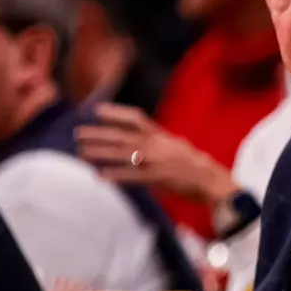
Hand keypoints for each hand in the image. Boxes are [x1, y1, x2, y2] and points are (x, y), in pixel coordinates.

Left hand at [76, 104, 237, 206]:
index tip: (96, 111)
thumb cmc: (194, 165)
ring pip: (123, 154)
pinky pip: (132, 176)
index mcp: (161, 135)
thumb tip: (140, 138)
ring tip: (81, 153)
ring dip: (100, 153)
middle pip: (122, 136)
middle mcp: (157, 144)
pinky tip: (100, 176)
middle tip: (78, 134)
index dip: (115, 113)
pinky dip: (116, 175)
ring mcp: (157, 160)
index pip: (135, 118)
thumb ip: (157, 141)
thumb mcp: (176, 146)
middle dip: (98, 134)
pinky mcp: (158, 178)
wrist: (212, 180)